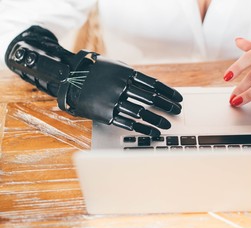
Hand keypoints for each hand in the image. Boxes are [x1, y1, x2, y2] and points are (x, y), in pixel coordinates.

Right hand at [6, 26, 182, 136]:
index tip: (179, 99)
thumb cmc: (95, 72)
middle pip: (150, 98)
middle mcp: (120, 87)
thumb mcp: (115, 67)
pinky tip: (153, 132)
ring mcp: (112, 100)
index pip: (153, 84)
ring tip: (167, 125)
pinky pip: (128, 122)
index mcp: (125, 73)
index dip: (168, 92)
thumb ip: (133, 76)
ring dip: (157, 120)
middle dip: (166, 106)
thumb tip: (153, 87)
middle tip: (177, 112)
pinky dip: (143, 128)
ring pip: (141, 112)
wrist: (68, 78)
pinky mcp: (105, 114)